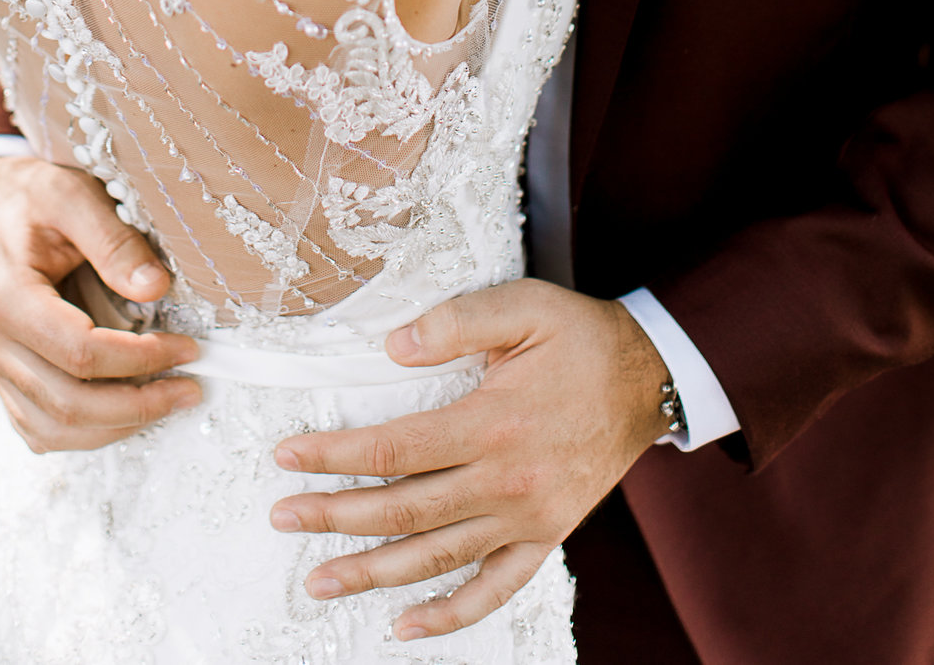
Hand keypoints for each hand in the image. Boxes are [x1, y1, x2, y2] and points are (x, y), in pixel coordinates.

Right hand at [0, 155, 199, 451]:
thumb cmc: (32, 198)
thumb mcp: (72, 195)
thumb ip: (113, 240)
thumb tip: (156, 288)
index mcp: (6, 299)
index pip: (80, 352)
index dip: (141, 358)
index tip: (190, 348)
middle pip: (67, 403)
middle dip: (138, 405)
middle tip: (192, 389)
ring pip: (51, 429)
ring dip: (117, 427)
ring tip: (169, 403)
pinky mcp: (3, 378)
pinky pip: (38, 428)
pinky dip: (86, 432)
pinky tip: (129, 412)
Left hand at [269, 281, 671, 640]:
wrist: (651, 379)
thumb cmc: (583, 339)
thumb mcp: (526, 306)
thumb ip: (458, 320)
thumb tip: (393, 346)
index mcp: (495, 423)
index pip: (395, 449)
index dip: (335, 455)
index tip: (288, 455)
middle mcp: (507, 480)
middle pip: (403, 511)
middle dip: (335, 516)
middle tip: (283, 517)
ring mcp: (527, 517)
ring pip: (436, 557)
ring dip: (372, 573)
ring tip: (318, 581)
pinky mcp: (546, 536)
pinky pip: (495, 588)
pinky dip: (451, 615)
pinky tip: (407, 626)